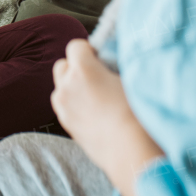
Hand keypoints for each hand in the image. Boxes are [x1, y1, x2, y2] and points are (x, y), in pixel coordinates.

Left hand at [51, 39, 134, 158]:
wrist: (130, 150)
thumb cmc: (135, 113)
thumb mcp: (127, 78)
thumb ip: (112, 64)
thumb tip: (108, 60)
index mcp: (82, 69)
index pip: (75, 45)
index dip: (89, 50)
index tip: (101, 60)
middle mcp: (66, 84)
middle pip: (63, 64)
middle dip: (76, 67)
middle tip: (97, 78)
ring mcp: (62, 105)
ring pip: (60, 86)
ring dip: (72, 86)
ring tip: (95, 97)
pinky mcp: (64, 123)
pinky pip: (64, 105)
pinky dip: (73, 104)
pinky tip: (93, 113)